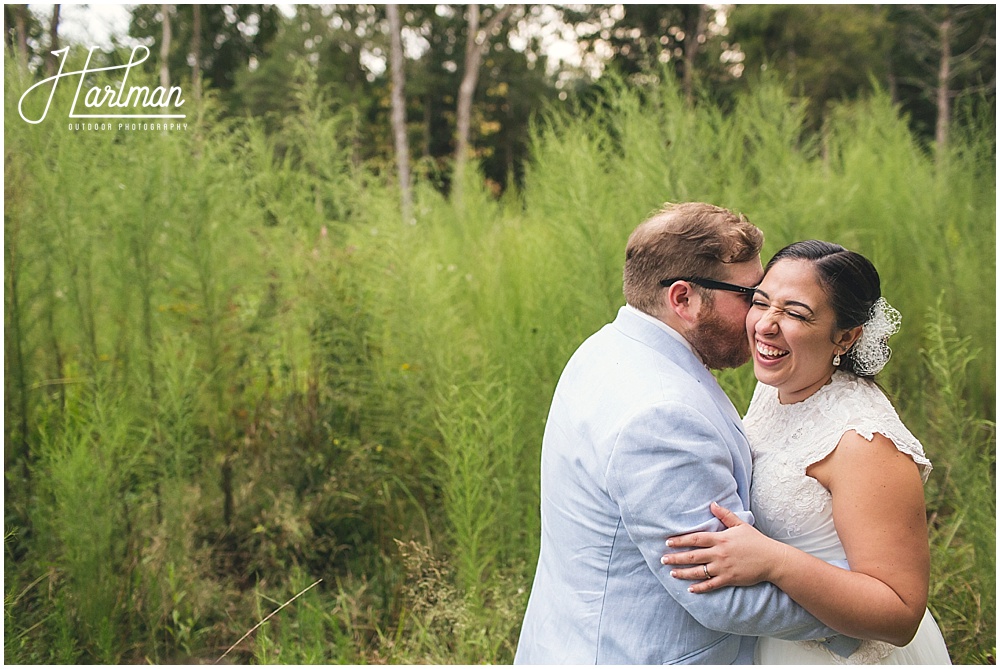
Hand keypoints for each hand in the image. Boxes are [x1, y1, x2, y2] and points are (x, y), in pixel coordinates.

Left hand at [660, 502, 788, 592]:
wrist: (772, 559)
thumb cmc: (756, 541)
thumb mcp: (740, 525)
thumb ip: (725, 515)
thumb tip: (712, 504)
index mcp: (720, 539)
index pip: (695, 539)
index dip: (680, 540)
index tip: (668, 542)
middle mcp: (719, 553)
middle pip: (693, 555)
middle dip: (676, 557)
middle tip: (662, 559)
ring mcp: (723, 567)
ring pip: (698, 571)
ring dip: (683, 572)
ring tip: (671, 572)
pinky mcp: (729, 579)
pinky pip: (711, 584)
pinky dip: (699, 587)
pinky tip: (689, 588)